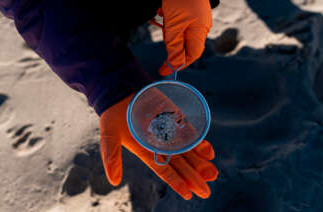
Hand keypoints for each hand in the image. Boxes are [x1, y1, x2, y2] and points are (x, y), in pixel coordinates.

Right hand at [99, 90, 217, 199]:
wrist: (122, 91)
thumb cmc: (114, 114)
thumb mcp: (109, 136)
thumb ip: (111, 158)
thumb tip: (114, 182)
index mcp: (146, 152)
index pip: (163, 170)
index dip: (176, 182)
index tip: (188, 194)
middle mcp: (160, 146)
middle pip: (180, 164)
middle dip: (193, 177)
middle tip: (206, 191)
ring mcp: (170, 133)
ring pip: (188, 152)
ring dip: (200, 163)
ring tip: (213, 175)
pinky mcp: (176, 120)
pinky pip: (190, 134)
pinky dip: (200, 143)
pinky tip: (210, 153)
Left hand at [155, 0, 212, 75]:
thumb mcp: (174, 25)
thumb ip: (174, 46)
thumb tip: (174, 65)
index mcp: (200, 31)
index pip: (191, 55)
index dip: (178, 64)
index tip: (164, 69)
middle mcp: (200, 26)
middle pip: (184, 44)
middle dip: (171, 43)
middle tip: (162, 35)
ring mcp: (195, 17)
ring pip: (179, 32)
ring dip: (168, 30)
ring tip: (163, 16)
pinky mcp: (188, 10)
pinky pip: (178, 22)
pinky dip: (168, 21)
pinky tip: (163, 11)